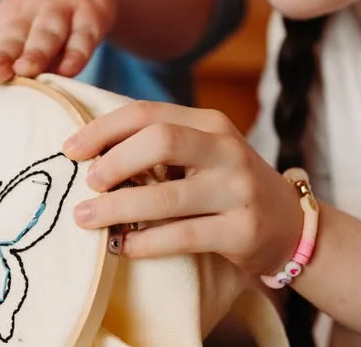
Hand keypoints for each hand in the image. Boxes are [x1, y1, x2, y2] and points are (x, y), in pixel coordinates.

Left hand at [0, 0, 117, 88]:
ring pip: (47, 33)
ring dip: (36, 51)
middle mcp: (30, 15)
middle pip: (14, 37)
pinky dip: (76, 52)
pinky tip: (69, 70)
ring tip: (26, 70)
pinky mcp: (91, 15)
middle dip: (2, 55)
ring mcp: (61, 13)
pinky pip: (83, 36)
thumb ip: (3, 58)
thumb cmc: (45, 12)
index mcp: (6, 21)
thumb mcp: (20, 27)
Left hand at [63, 101, 303, 274]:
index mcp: (210, 124)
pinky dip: (145, 243)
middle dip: (114, 162)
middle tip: (87, 184)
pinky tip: (123, 247)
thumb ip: (159, 146)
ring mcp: (238, 190)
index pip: (147, 113)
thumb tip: (90, 152)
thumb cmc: (228, 186)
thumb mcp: (203, 153)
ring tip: (86, 218)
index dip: (102, 129)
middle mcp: (227, 150)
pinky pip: (183, 237)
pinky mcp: (242, 230)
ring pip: (167, 197)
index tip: (70, 150)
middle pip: (160, 141)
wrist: (290, 224)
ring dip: (117, 209)